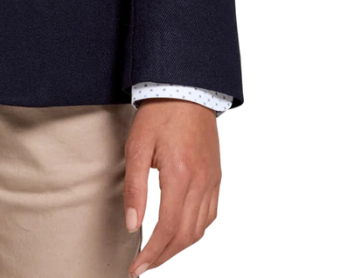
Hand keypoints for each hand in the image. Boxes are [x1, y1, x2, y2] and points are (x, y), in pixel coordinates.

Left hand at [123, 99, 220, 271]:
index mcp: (181, 175)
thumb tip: (132, 225)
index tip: (136, 268)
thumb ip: (135, 187)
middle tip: (143, 266)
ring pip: (200, 229)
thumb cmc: (159, 113)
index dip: (152, 253)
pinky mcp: (216, 176)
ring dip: (180, 247)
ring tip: (158, 253)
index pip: (168, 229)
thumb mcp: (137, 146)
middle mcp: (201, 182)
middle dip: (164, 256)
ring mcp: (212, 180)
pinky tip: (180, 231)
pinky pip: (210, 214)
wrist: (186, 87)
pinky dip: (195, 230)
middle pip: (185, 236)